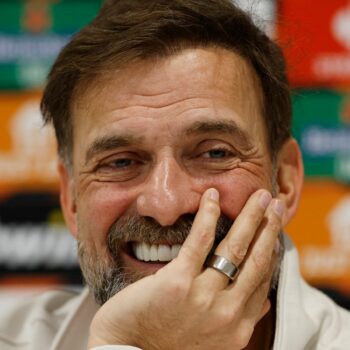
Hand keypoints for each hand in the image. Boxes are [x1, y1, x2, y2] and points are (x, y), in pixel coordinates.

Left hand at [88, 188, 282, 349]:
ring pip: (234, 248)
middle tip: (276, 203)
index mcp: (237, 327)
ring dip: (250, 218)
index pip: (262, 280)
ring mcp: (203, 297)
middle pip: (257, 260)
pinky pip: (199, 241)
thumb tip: (265, 303)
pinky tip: (212, 196)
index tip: (274, 230)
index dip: (271, 250)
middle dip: (270, 228)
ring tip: (259, 196)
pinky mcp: (178, 282)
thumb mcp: (213, 340)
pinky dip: (207, 215)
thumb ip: (239, 320)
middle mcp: (227, 313)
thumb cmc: (167, 344)